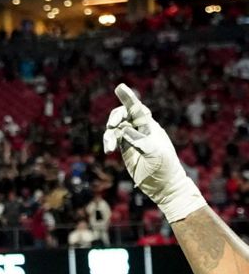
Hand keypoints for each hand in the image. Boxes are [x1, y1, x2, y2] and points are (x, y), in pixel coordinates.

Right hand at [104, 84, 204, 220]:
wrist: (164, 186)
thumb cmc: (164, 168)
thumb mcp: (155, 154)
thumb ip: (139, 140)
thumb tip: (123, 130)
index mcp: (150, 127)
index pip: (138, 108)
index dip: (128, 98)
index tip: (120, 87)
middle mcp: (140, 130)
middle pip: (123, 114)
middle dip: (115, 116)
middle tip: (111, 125)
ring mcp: (131, 139)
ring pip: (115, 128)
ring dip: (109, 135)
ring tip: (110, 147)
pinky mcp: (125, 148)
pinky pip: (113, 139)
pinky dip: (108, 142)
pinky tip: (109, 150)